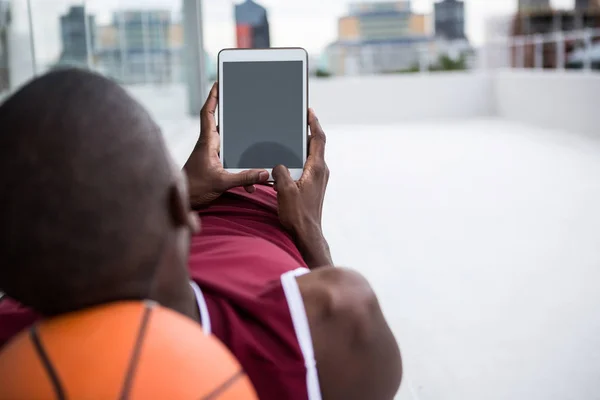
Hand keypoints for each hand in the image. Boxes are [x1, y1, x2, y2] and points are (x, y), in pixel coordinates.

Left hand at [184, 83, 269, 207]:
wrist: (182, 202)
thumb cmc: (194, 189)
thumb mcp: (222, 182)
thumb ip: (244, 178)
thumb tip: (265, 173)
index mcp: (207, 142)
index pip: (208, 114)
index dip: (213, 98)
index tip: (218, 83)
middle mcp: (208, 146)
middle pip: (220, 123)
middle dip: (230, 113)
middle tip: (240, 100)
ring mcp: (210, 156)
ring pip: (228, 145)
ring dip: (240, 146)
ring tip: (254, 143)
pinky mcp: (213, 166)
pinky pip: (230, 162)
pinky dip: (241, 170)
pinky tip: (250, 185)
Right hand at [272, 109, 331, 267]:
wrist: (307, 234)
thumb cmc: (297, 215)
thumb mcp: (285, 190)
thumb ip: (280, 172)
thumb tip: (278, 165)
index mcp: (317, 168)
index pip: (318, 139)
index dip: (314, 123)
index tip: (308, 111)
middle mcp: (321, 171)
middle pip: (315, 145)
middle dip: (305, 132)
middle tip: (294, 121)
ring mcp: (319, 179)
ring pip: (310, 156)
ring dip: (300, 147)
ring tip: (287, 139)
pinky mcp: (314, 186)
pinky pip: (307, 167)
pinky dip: (298, 159)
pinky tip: (285, 162)